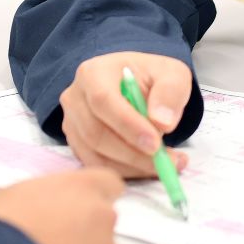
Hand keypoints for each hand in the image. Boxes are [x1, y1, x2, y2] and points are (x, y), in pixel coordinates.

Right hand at [58, 52, 194, 180]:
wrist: (138, 86)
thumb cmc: (152, 78)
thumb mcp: (172, 74)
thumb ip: (170, 92)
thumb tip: (163, 123)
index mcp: (94, 72)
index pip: (103, 100)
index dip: (127, 125)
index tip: (155, 144)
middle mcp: (75, 97)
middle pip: (95, 133)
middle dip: (132, 153)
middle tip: (165, 162)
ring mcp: (72, 123)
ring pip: (95, 154)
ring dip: (132, 166)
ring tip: (166, 165)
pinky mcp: (76, 144)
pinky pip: (96, 165)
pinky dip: (125, 171)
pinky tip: (149, 167)